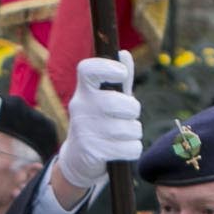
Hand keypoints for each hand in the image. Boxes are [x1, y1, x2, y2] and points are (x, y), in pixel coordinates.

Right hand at [54, 54, 140, 197]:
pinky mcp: (92, 152)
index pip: (88, 70)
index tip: (122, 73)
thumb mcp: (107, 100)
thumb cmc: (98, 122)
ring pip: (128, 128)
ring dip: (134, 132)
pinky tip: (122, 149)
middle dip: (132, 109)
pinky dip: (133, 149)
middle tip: (130, 114)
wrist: (78, 159)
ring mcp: (84, 130)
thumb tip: (124, 54)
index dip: (107, 67)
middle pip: (117, 102)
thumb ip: (120, 80)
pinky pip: (129, 148)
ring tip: (125, 134)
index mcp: (84, 90)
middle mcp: (80, 107)